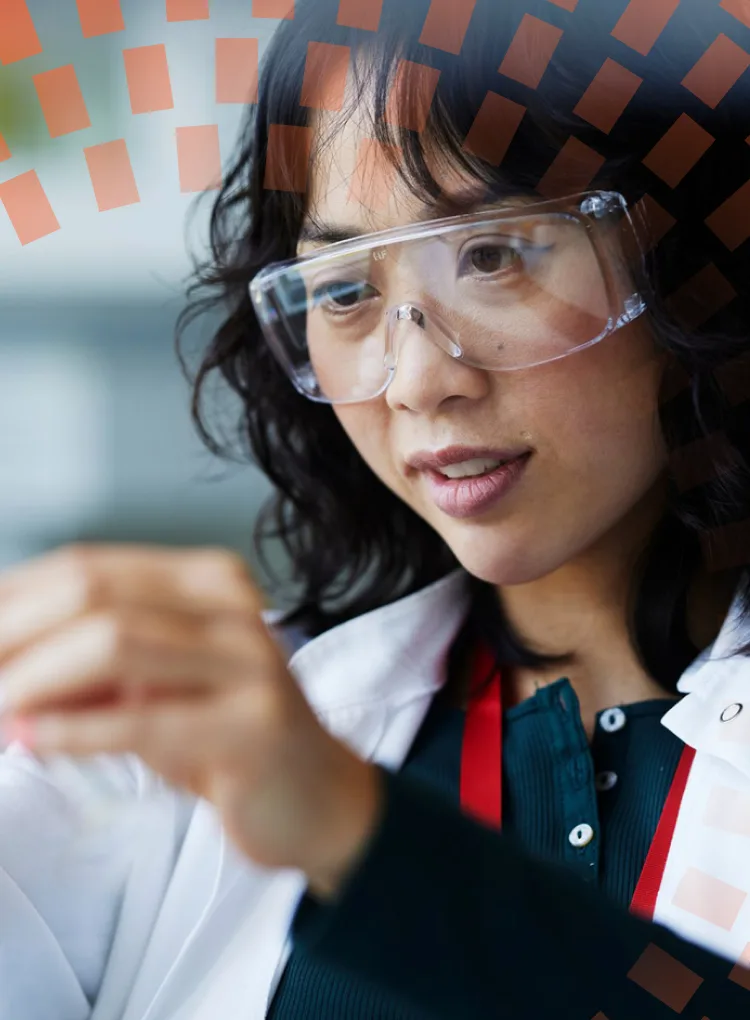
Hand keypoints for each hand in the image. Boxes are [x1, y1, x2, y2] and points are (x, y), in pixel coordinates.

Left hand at [0, 544, 381, 899]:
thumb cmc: (225, 736)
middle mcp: (232, 607)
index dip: (15, 600)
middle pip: (94, 595)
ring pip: (115, 644)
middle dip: (13, 637)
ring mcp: (250, 661)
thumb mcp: (155, 686)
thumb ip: (87, 666)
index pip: (88, 567)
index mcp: (207, 580)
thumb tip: (2, 656)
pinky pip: (144, 719)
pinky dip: (74, 730)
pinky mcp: (254, 725)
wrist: (315, 797)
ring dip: (36, 680)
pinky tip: (34, 740)